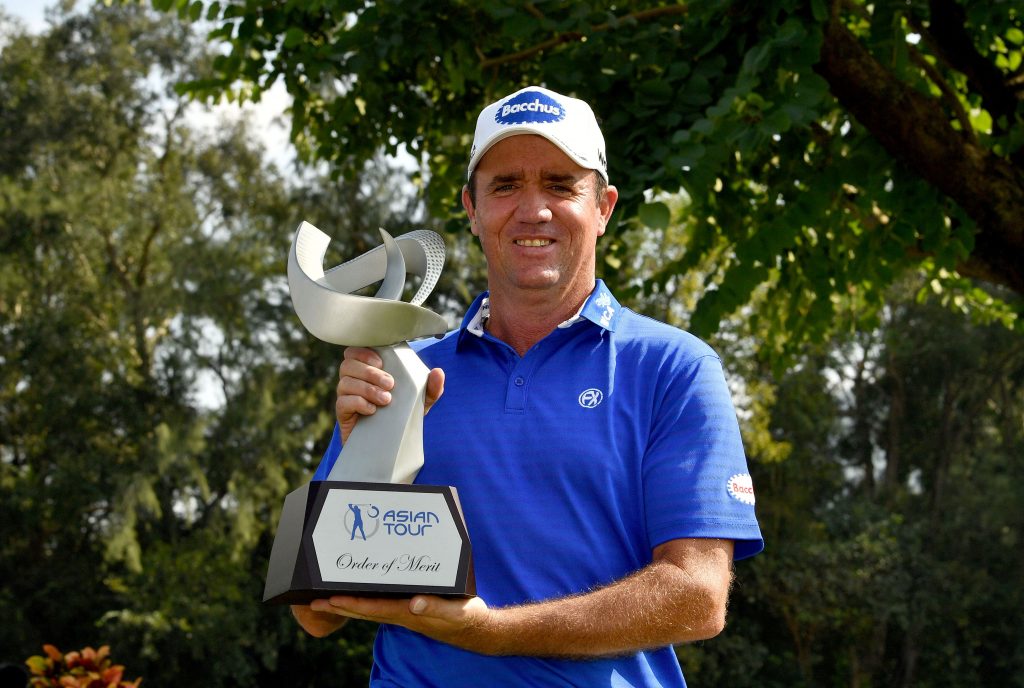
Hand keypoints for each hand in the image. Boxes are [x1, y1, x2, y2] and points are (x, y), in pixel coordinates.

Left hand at [308, 594, 496, 651]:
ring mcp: (403, 613)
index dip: (351, 604)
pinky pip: (380, 606)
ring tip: (326, 600)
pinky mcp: (409, 610)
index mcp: (408, 614)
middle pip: (363, 611)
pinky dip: (364, 601)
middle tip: (313, 602)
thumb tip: (414, 604)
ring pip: (368, 610)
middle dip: (339, 606)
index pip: (373, 609)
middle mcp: (401, 614)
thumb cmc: (466, 617)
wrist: (476, 629)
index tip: (330, 599)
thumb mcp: (455, 611)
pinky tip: (357, 596)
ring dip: (346, 605)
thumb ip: (435, 607)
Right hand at [335, 347, 444, 443]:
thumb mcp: (421, 401)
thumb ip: (431, 387)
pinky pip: (343, 402)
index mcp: (367, 369)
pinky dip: (358, 403)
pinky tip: (373, 410)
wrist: (391, 443)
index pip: (355, 350)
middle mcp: (353, 379)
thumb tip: (438, 372)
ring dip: (367, 388)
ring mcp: (346, 396)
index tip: (381, 362)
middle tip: (390, 384)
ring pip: (345, 382)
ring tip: (386, 399)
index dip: (364, 352)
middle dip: (370, 372)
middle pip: (348, 364)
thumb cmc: (403, 414)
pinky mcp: (343, 413)